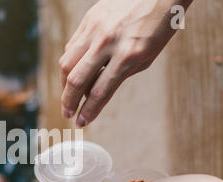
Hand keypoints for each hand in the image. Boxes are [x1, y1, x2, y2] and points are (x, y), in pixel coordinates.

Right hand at [59, 0, 192, 126]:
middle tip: (67, 113)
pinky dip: (70, 63)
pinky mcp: (88, 19)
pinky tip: (75, 70)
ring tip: (68, 93)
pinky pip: (71, 46)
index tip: (82, 122)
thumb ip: (120, 74)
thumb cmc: (158, 25)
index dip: (88, 111)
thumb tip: (95, 90)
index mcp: (128, 56)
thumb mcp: (146, 57)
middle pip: (76, 80)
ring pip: (66, 63)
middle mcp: (108, 43)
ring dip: (64, 84)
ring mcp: (95, 29)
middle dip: (68, 102)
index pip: (99, 92)